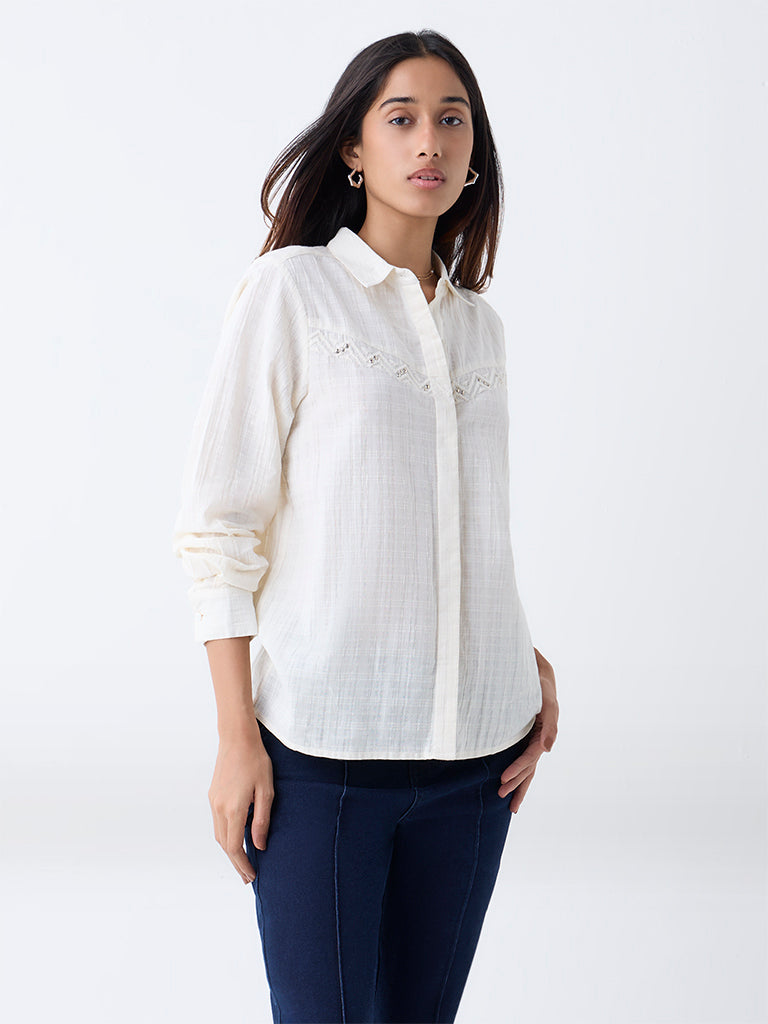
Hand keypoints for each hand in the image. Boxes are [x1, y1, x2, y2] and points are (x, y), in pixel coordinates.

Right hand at [208, 720, 273, 883]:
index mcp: (233, 809)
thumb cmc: (256, 761)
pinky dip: (226, 836)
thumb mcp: (266, 791)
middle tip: (248, 876)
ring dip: (230, 850)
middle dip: (236, 862)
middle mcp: (219, 808)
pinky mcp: (212, 795)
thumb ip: (262, 820)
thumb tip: (259, 846)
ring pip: (219, 835)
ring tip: (243, 862)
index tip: (252, 876)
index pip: (235, 847)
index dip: (243, 864)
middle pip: (224, 845)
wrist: (237, 738)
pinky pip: (217, 823)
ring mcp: (213, 801)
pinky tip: (237, 838)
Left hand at [498, 649, 557, 812]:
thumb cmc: (541, 684)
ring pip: (526, 765)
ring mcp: (533, 737)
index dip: (517, 769)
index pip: (530, 757)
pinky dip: (517, 770)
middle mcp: (539, 738)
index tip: (502, 779)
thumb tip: (547, 750)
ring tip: (507, 800)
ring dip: (517, 782)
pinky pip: (521, 756)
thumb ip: (550, 725)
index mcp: (544, 732)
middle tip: (501, 796)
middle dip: (516, 783)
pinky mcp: (525, 734)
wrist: (536, 670)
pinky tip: (508, 779)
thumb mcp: (547, 701)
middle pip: (529, 766)